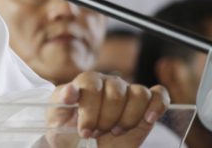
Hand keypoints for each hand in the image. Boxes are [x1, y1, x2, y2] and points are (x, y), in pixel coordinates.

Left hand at [47, 71, 169, 146]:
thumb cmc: (67, 132)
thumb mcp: (56, 120)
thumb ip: (60, 102)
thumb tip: (70, 90)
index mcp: (85, 82)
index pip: (92, 85)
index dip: (90, 110)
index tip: (84, 131)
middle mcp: (108, 83)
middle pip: (116, 92)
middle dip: (107, 118)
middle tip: (98, 133)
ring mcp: (128, 93)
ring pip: (139, 93)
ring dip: (128, 117)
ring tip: (116, 131)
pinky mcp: (145, 106)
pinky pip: (159, 95)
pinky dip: (157, 106)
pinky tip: (148, 119)